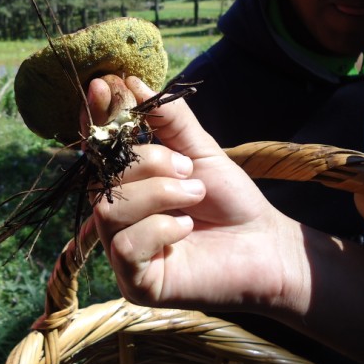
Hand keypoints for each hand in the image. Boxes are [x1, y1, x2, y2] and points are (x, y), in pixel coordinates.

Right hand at [86, 76, 307, 314]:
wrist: (266, 245)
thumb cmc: (230, 200)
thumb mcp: (199, 151)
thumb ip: (167, 121)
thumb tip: (131, 81)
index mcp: (128, 184)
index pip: (98, 149)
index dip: (97, 119)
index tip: (102, 86)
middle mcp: (119, 216)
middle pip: (102, 177)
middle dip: (151, 164)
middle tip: (190, 171)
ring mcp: (123, 251)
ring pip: (109, 209)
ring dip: (159, 194)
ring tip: (194, 196)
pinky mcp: (136, 282)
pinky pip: (124, 246)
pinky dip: (161, 229)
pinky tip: (187, 229)